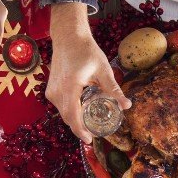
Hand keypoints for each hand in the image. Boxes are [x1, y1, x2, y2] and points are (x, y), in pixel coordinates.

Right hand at [46, 4, 130, 141]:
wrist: (68, 37)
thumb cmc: (85, 50)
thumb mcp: (103, 70)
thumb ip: (113, 89)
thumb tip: (127, 105)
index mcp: (70, 87)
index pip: (73, 116)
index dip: (81, 131)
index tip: (90, 140)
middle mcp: (57, 92)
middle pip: (67, 118)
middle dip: (80, 128)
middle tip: (94, 134)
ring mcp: (51, 91)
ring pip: (63, 113)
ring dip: (75, 120)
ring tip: (89, 124)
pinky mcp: (50, 90)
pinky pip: (61, 106)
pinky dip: (70, 111)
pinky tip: (81, 112)